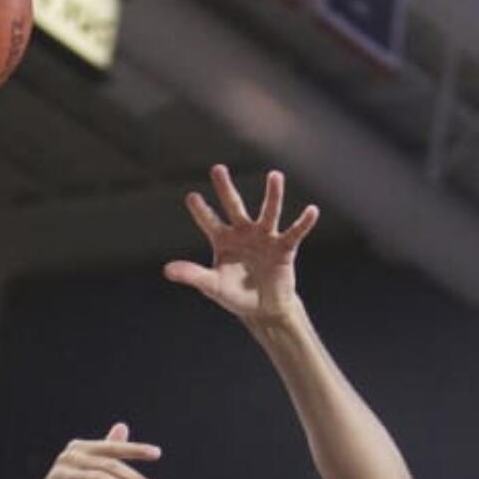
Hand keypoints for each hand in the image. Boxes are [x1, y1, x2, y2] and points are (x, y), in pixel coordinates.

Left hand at [164, 169, 317, 328]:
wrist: (263, 309)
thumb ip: (192, 275)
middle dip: (225, 188)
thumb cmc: (235, 295)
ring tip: (275, 175)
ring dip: (272, 195)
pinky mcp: (284, 248)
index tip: (191, 196)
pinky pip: (295, 232)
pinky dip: (304, 222)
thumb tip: (167, 270)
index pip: (209, 221)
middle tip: (217, 168)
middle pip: (234, 206)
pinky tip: (312, 210)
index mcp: (223, 240)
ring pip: (268, 212)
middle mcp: (244, 233)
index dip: (201, 210)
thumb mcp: (212, 286)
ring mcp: (265, 238)